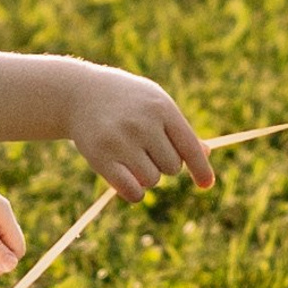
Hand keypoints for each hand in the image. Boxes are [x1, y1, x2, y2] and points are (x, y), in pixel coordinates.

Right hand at [59, 62, 215, 201]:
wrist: (80, 93)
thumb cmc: (126, 100)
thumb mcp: (155, 103)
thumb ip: (178, 129)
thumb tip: (205, 154)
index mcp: (162, 108)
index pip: (189, 147)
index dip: (201, 169)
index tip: (207, 185)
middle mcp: (143, 124)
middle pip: (172, 167)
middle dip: (164, 164)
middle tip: (147, 150)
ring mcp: (121, 141)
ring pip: (152, 180)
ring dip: (147, 177)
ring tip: (133, 158)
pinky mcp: (101, 158)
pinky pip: (132, 191)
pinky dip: (135, 193)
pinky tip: (129, 182)